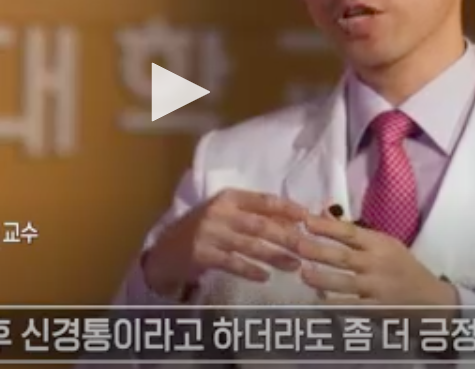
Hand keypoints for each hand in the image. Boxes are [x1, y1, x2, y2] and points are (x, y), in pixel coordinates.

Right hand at [143, 189, 309, 299]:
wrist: (165, 251)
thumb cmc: (204, 230)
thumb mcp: (227, 215)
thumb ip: (256, 215)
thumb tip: (296, 219)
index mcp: (229, 197)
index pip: (264, 200)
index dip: (288, 208)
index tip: (309, 218)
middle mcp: (219, 211)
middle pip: (261, 224)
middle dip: (287, 236)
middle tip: (308, 248)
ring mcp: (209, 233)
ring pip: (249, 245)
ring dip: (274, 256)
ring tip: (294, 265)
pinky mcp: (201, 254)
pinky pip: (231, 262)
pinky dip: (249, 270)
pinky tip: (265, 277)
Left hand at [292, 212, 458, 319]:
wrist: (433, 300)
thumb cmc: (403, 268)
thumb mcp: (386, 245)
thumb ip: (356, 234)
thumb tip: (322, 214)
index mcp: (379, 244)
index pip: (350, 232)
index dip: (327, 226)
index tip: (305, 220)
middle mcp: (377, 264)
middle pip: (343, 256)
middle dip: (318, 251)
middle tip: (296, 245)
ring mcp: (377, 288)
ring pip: (345, 284)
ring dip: (322, 279)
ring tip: (303, 274)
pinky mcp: (377, 310)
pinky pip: (352, 307)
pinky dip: (334, 305)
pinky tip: (317, 302)